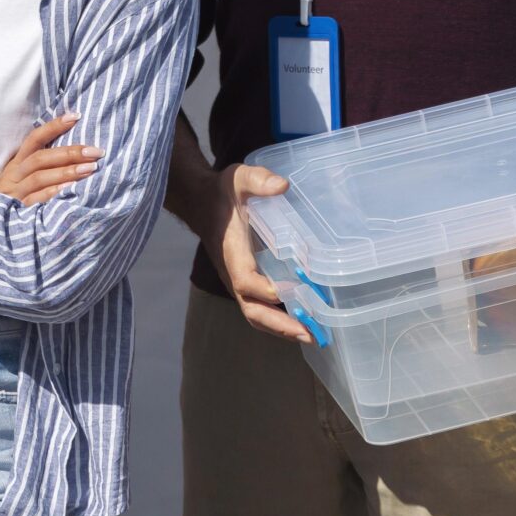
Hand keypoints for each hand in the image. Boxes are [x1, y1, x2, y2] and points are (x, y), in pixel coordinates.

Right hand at [0, 113, 100, 205]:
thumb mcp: (20, 177)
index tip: (75, 116)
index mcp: (16, 163)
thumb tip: (74, 151)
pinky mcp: (18, 210)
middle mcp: (14, 175)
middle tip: (95, 151)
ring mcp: (15, 193)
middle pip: (40, 159)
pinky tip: (71, 189)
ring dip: (66, 172)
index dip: (53, 127)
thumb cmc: (14, 197)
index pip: (34, 139)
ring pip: (39, 177)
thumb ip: (40, 165)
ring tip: (90, 168)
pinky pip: (36, 200)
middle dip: (69, 153)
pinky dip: (54, 193)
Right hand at [206, 163, 304, 341]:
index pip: (247, 281)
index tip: (295, 293)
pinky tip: (305, 321)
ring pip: (258, 314)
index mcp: (232, 253)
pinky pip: (261, 308)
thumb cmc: (222, 193)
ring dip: (283, 328)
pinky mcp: (246, 283)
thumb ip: (258, 180)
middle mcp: (234, 274)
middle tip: (312, 334)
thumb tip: (282, 185)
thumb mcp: (238, 179)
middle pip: (253, 310)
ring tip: (314, 335)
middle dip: (280, 325)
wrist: (201, 203)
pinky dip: (281, 320)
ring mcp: (239, 281)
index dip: (269, 291)